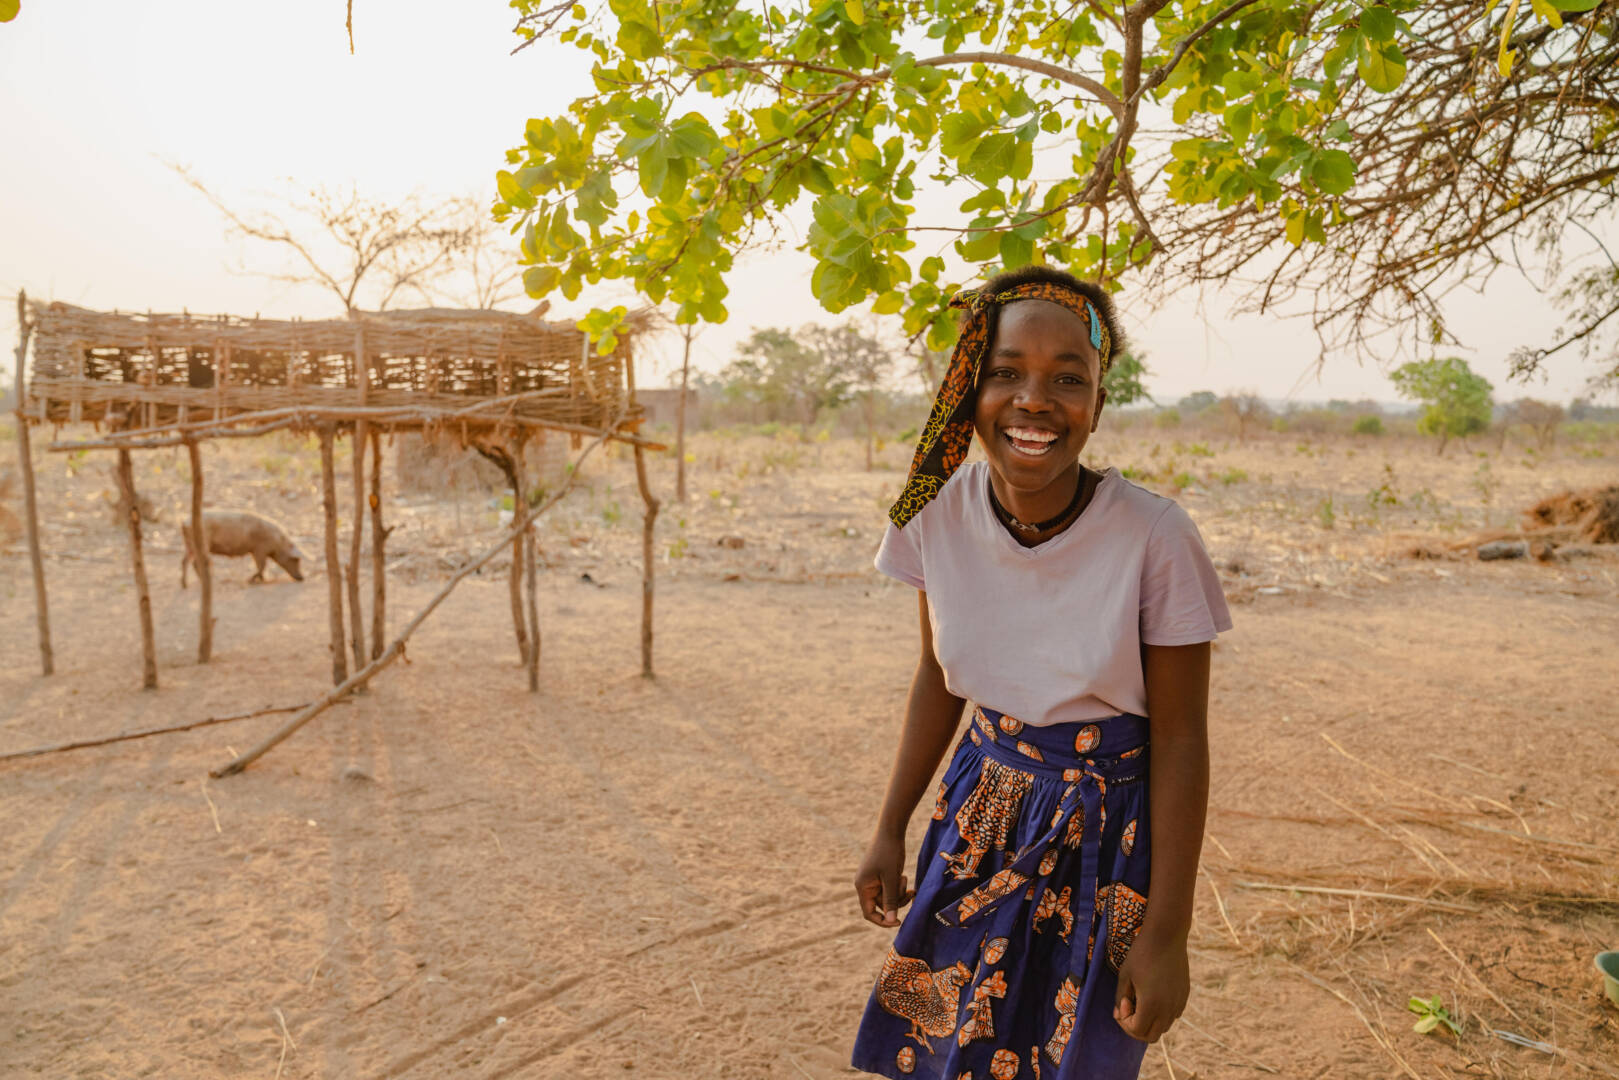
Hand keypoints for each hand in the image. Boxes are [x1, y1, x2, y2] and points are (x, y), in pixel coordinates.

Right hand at [854, 832, 914, 927]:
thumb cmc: (889, 852)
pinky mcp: (881, 874)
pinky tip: (904, 877)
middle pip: (881, 905)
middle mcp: (865, 885)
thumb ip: (891, 900)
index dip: (882, 921)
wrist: (890, 830)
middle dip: (897, 901)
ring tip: (905, 878)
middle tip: (909, 891)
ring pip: (888, 897)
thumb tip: (891, 921)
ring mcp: (873, 880)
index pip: (869, 913)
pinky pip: (889, 888)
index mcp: (863, 887)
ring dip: (899, 892)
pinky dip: (898, 886)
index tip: (899, 922)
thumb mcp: (891, 878)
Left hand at [1112, 925, 1189, 1042]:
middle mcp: (1168, 1009)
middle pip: (1151, 1036)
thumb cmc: (1141, 953)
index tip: (1123, 1001)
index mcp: (1152, 1005)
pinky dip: (1161, 1013)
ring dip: (1149, 1021)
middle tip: (1128, 1007)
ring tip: (1140, 999)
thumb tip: (1120, 1014)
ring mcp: (1178, 1003)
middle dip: (1136, 1028)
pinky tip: (1153, 994)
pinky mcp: (1184, 995)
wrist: (1166, 935)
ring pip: (1163, 1027)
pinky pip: (1172, 1015)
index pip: (1137, 1031)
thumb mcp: (1125, 976)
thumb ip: (1121, 998)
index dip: (1124, 1022)